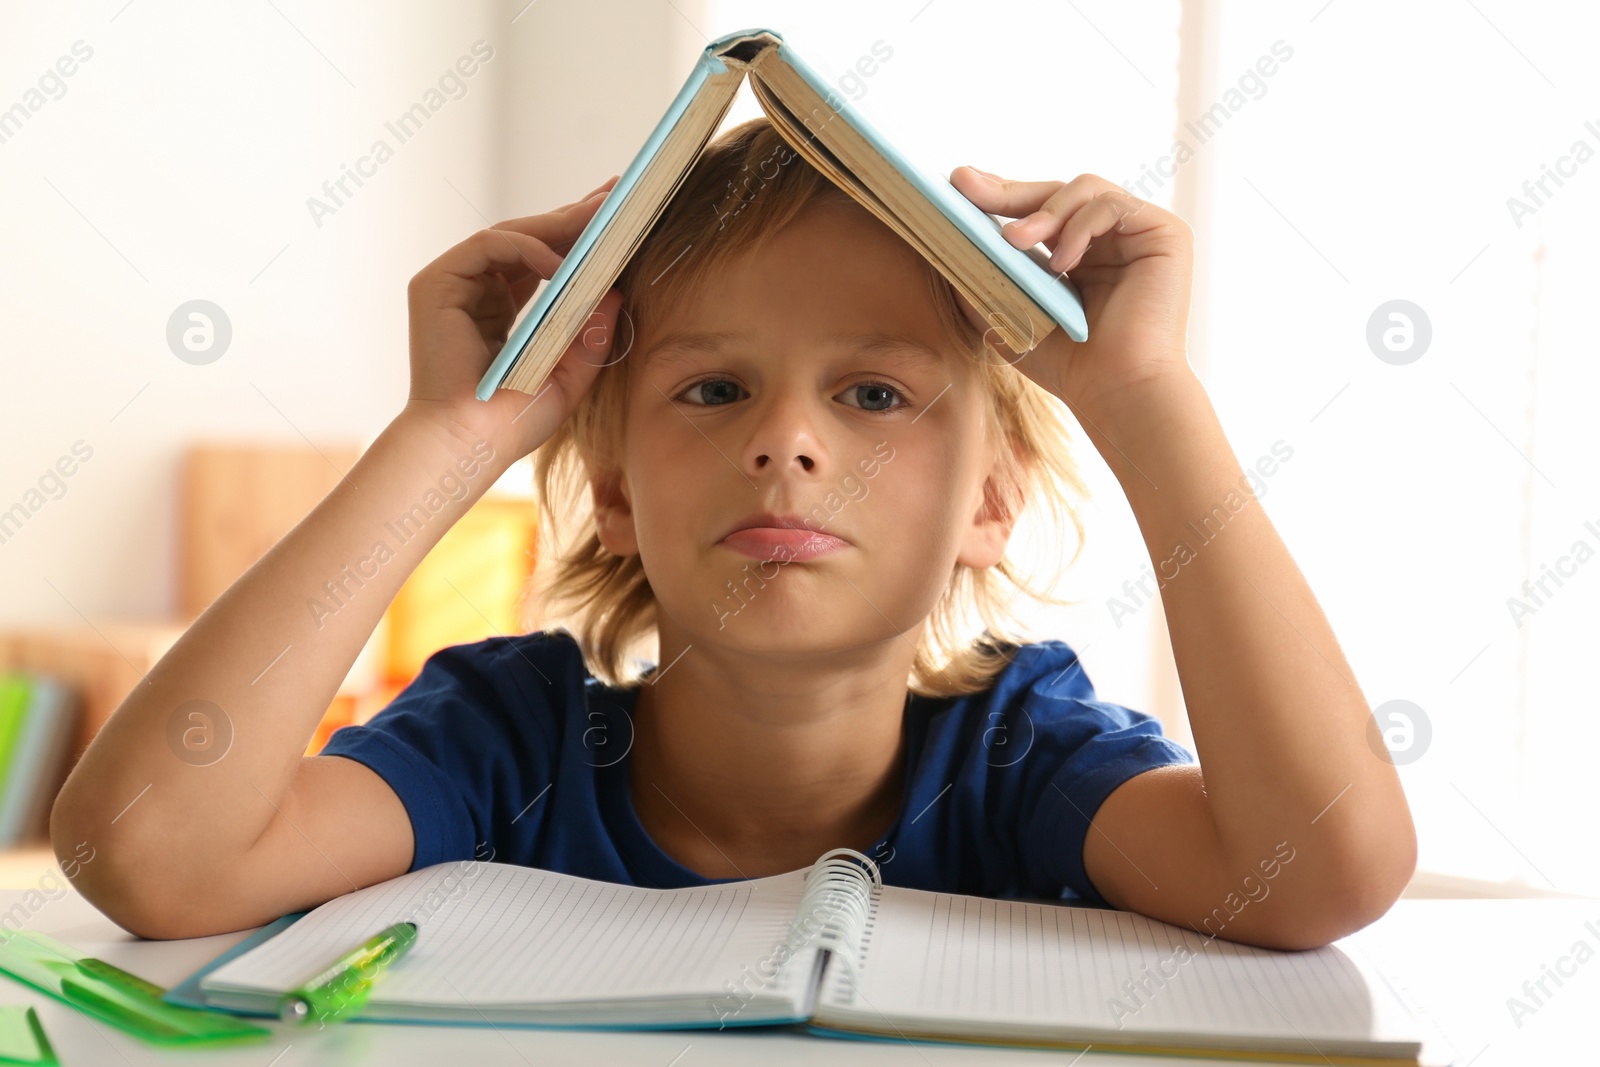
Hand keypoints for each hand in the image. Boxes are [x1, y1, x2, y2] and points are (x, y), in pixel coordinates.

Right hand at [402, 175, 625, 461]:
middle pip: (530, 241)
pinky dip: (526, 247)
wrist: (469, 444)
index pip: (544, 263)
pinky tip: (561, 263)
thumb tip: (619, 292)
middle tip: (615, 200)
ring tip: (599, 223)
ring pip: (511, 235)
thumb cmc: (512, 423)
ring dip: (557, 226)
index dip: (579, 240)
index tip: (618, 220)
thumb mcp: (569, 376)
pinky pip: (488, 246)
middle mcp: (476, 293)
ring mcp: (455, 287)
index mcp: (501, 313)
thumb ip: (592, 336)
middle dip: (574, 219)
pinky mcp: (437, 284)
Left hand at [948, 168, 1195, 428]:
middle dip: (1008, 190)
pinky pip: (1111, 204)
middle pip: (1057, 191)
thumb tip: (942, 242)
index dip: (1000, 196)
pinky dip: (1080, 226)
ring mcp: (1138, 234)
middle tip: (966, 187)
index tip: (959, 185)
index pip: (1038, 211)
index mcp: (1079, 255)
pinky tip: (1063, 263)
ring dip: (1042, 210)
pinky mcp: (1165, 233)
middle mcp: (1110, 239)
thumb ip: (979, 280)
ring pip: (1083, 188)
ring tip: (1014, 242)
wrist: (1117, 392)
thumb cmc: (1070, 366)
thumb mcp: (1007, 316)